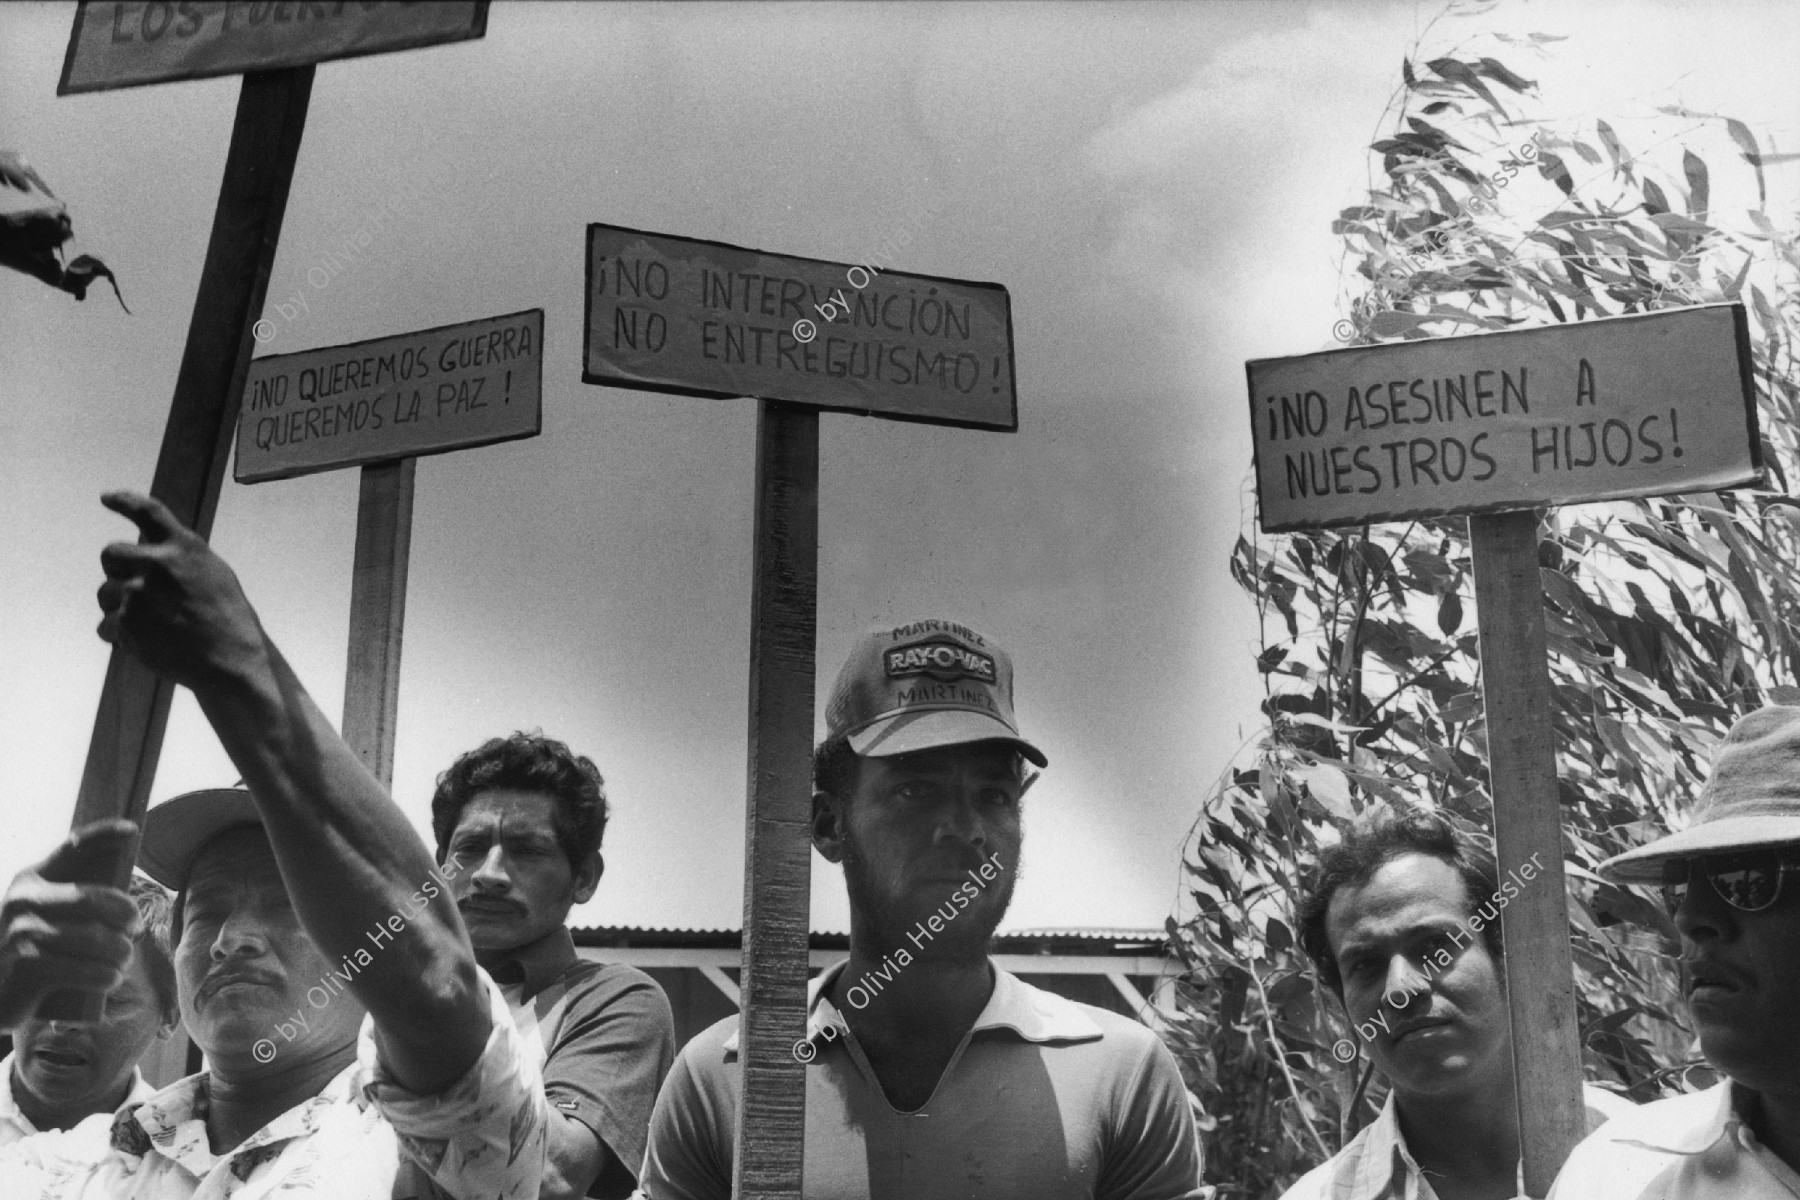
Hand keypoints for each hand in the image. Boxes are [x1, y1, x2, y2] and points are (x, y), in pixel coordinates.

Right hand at [0, 822, 139, 1030]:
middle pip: (91, 898)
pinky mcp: (24, 968)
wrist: (0, 996)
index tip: (132, 829)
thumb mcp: (53, 916)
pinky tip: (112, 979)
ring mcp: (19, 933)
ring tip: (123, 961)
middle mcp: (21, 901)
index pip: (71, 847)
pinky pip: (84, 969)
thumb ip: (81, 898)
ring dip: (121, 953)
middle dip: (125, 916)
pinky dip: (106, 976)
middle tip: (136, 930)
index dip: (103, 834)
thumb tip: (128, 892)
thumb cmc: (39, 952)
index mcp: (31, 880)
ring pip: (94, 938)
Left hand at [96, 491, 265, 690]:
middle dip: (116, 569)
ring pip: (105, 594)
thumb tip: (148, 550)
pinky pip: (107, 626)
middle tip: (132, 586)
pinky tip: (149, 642)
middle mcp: (157, 565)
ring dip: (120, 607)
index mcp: (184, 547)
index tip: (107, 498)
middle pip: (110, 554)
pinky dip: (122, 635)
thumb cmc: (228, 618)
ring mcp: (138, 595)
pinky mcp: (126, 624)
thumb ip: (180, 558)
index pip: (147, 512)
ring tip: (153, 624)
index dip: (124, 501)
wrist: (230, 661)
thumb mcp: (213, 573)